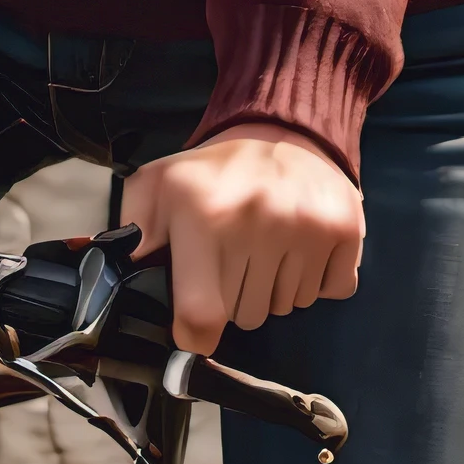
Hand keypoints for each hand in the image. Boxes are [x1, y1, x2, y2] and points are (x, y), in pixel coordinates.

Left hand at [121, 123, 364, 354]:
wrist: (282, 128)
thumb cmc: (214, 172)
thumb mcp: (158, 188)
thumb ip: (131, 234)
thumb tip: (119, 276)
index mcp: (202, 215)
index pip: (201, 314)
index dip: (195, 335)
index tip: (195, 328)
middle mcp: (257, 220)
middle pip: (247, 317)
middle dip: (236, 298)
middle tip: (235, 258)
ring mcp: (305, 226)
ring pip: (287, 307)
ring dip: (275, 288)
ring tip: (267, 246)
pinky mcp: (344, 230)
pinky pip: (331, 291)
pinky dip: (317, 280)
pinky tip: (301, 246)